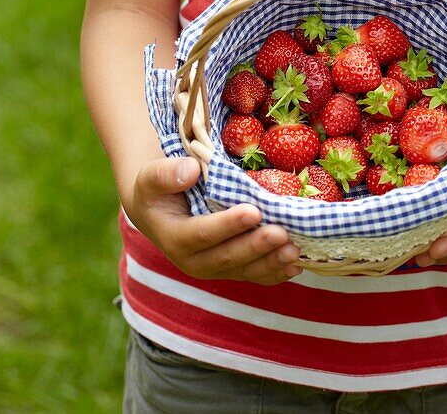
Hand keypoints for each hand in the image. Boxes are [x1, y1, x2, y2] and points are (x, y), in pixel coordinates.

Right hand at [128, 157, 302, 284]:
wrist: (159, 212)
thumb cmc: (158, 190)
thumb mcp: (151, 177)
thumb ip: (166, 174)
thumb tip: (192, 171)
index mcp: (174, 238)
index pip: (202, 234)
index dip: (227, 225)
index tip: (253, 211)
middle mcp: (193, 261)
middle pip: (227, 257)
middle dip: (256, 246)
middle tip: (282, 233)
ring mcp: (213, 268)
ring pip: (244, 270)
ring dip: (270, 262)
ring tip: (294, 250)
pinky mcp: (229, 268)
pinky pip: (252, 274)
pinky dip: (274, 272)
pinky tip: (295, 266)